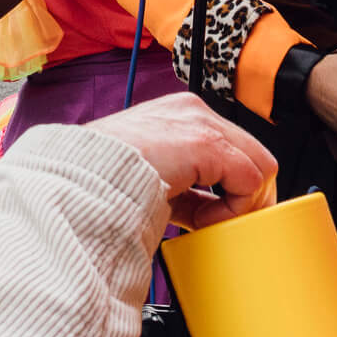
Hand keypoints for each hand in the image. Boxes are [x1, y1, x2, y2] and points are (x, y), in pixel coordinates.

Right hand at [86, 93, 278, 229]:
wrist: (76, 183)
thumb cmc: (101, 185)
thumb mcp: (150, 178)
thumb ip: (183, 185)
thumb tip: (208, 211)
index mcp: (176, 116)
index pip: (230, 149)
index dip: (229, 189)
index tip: (212, 217)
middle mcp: (191, 111)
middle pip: (252, 154)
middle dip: (244, 196)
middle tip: (220, 225)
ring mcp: (199, 121)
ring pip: (259, 165)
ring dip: (240, 204)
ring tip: (207, 225)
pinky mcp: (205, 142)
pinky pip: (250, 179)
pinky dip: (235, 209)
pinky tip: (203, 222)